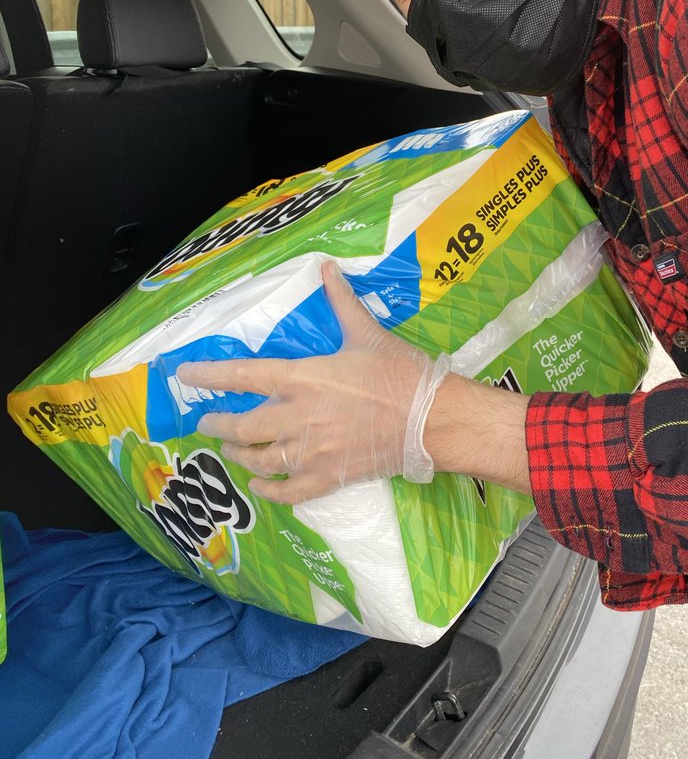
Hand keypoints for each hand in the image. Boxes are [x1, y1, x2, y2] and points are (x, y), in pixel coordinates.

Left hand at [175, 261, 448, 503]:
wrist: (431, 419)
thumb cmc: (400, 373)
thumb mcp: (367, 333)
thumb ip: (341, 302)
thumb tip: (327, 267)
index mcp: (302, 378)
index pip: (242, 375)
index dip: (209, 375)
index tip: (186, 375)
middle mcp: (297, 416)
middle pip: (241, 425)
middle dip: (218, 424)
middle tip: (206, 422)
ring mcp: (311, 451)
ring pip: (258, 459)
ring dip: (238, 455)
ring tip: (229, 450)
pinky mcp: (328, 477)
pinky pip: (288, 491)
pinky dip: (268, 490)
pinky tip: (259, 486)